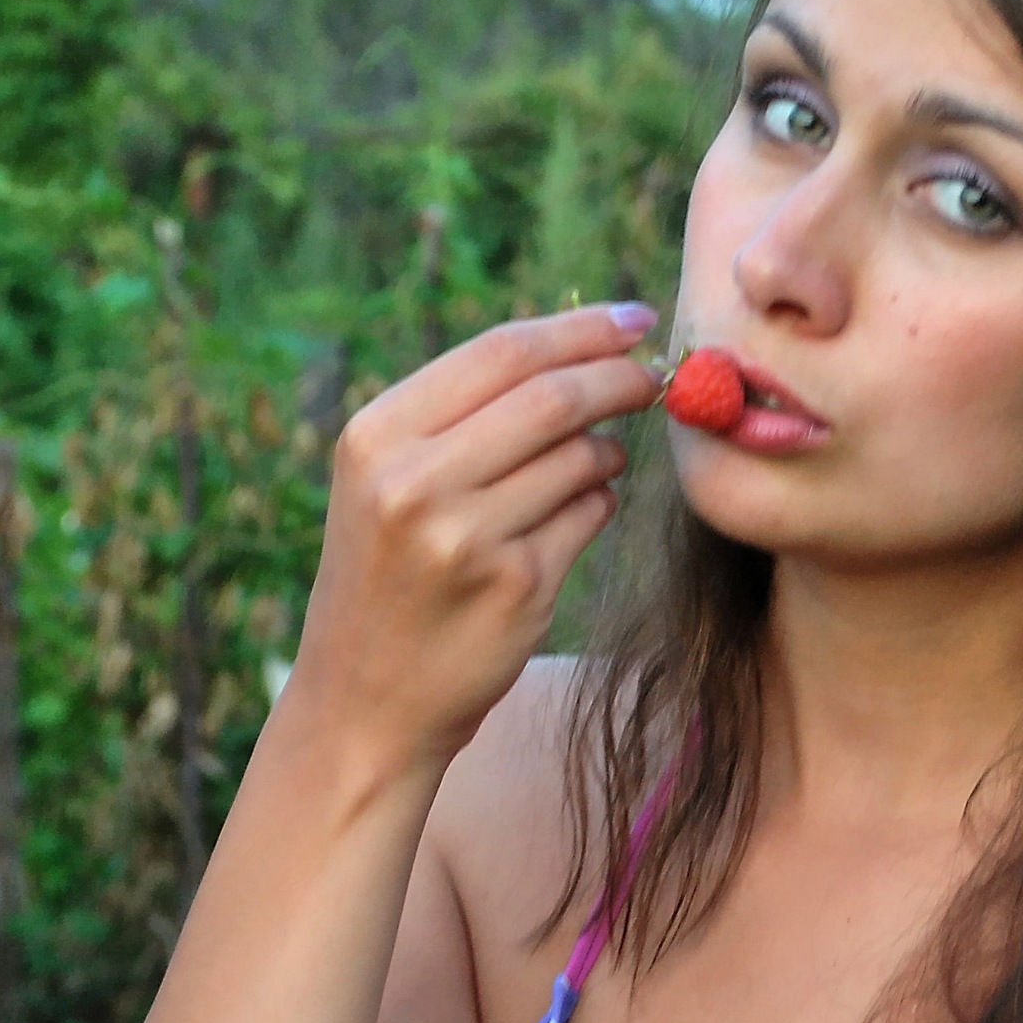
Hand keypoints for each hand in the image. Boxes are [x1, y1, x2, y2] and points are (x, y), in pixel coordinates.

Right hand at [287, 302, 660, 778]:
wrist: (365, 704)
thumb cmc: (388, 579)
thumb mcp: (384, 484)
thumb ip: (457, 416)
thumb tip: (576, 346)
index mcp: (376, 437)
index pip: (500, 353)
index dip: (580, 328)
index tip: (634, 319)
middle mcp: (414, 482)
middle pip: (551, 398)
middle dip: (618, 377)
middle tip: (657, 374)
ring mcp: (467, 538)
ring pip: (578, 458)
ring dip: (606, 450)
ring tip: (599, 458)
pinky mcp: (517, 587)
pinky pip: (587, 516)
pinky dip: (599, 501)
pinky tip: (583, 508)